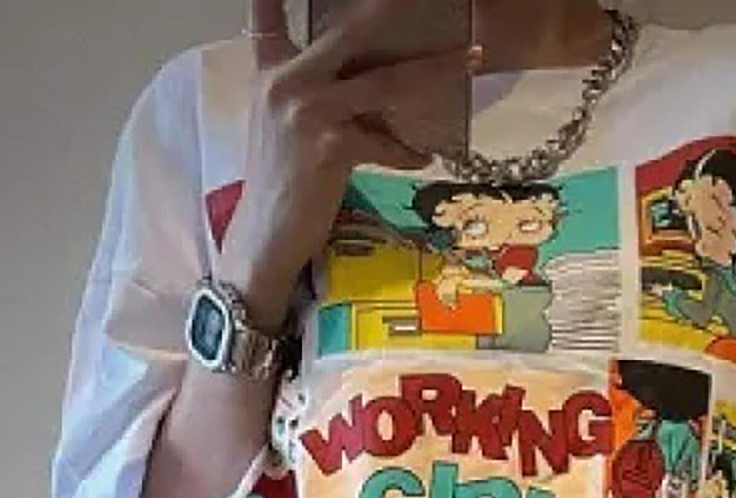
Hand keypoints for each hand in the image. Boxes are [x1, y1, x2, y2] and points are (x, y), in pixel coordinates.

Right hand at [221, 0, 475, 328]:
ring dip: (435, 69)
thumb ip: (309, 84)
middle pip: (352, 30)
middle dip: (393, 8)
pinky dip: (406, 152)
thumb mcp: (281, 121)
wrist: (265, 236)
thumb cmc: (280, 181)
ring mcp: (308, 111)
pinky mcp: (331, 145)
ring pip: (386, 81)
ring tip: (470, 58)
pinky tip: (421, 158)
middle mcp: (286, 80)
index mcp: (269, 68)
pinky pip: (385, 141)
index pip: (267, 11)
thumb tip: (361, 68)